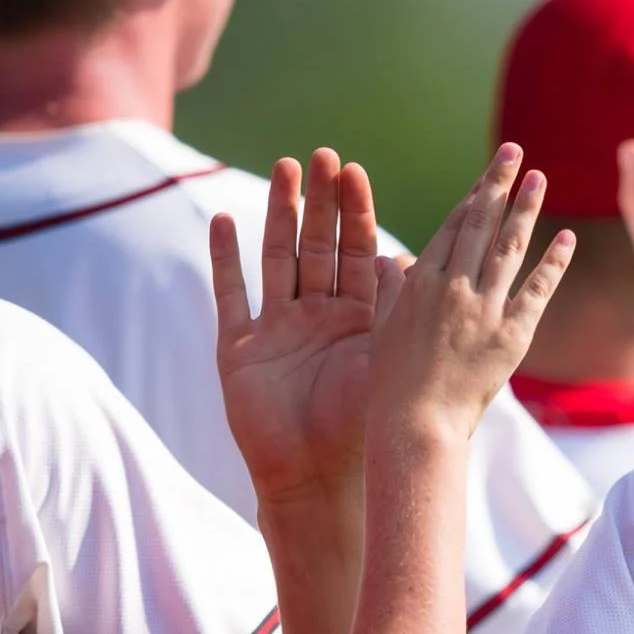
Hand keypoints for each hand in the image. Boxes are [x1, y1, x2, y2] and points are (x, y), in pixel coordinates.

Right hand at [212, 148, 381, 506]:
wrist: (318, 478)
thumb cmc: (360, 428)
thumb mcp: (382, 359)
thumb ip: (393, 312)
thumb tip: (410, 258)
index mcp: (357, 319)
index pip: (357, 252)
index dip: (354, 212)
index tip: (354, 171)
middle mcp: (317, 317)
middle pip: (317, 245)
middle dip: (320, 201)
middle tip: (321, 155)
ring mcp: (276, 329)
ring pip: (277, 259)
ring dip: (278, 214)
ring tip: (284, 168)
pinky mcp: (239, 348)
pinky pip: (231, 295)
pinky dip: (225, 260)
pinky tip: (223, 220)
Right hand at [365, 143, 572, 444]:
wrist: (416, 424)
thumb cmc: (391, 382)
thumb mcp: (381, 329)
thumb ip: (388, 290)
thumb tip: (387, 259)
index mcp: (420, 281)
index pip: (452, 226)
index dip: (474, 195)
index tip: (488, 173)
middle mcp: (453, 287)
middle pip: (481, 224)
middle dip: (499, 184)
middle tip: (515, 152)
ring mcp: (483, 309)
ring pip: (509, 247)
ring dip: (526, 209)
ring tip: (539, 177)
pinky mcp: (511, 335)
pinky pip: (537, 291)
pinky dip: (554, 263)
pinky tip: (566, 238)